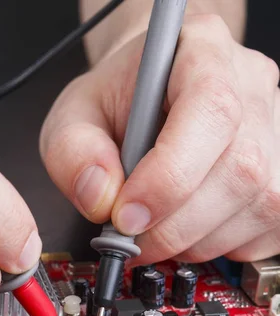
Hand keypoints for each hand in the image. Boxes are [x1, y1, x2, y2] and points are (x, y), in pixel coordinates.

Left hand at [40, 14, 279, 267]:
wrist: (152, 98)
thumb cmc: (120, 102)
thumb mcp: (75, 116)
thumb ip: (73, 153)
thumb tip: (100, 199)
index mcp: (201, 52)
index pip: (211, 111)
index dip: (169, 177)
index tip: (126, 217)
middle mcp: (252, 87)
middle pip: (240, 170)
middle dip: (175, 226)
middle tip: (132, 239)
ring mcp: (277, 131)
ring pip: (258, 206)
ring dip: (196, 240)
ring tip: (158, 229)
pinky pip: (268, 229)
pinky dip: (221, 246)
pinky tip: (191, 228)